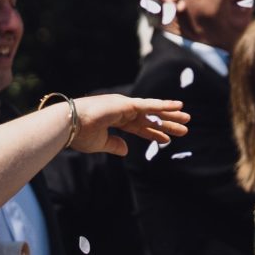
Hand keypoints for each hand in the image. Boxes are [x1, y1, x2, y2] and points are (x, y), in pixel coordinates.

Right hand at [65, 94, 188, 155]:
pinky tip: (177, 106)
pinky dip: (163, 105)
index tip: (167, 139)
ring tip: (187, 118)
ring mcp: (124, 106)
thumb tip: (126, 150)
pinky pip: (149, 105)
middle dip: (167, 122)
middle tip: (184, 127)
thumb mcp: (99, 143)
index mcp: (115, 119)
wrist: (67, 125)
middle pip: (150, 118)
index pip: (139, 127)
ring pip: (153, 110)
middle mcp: (122, 111)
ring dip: (171, 114)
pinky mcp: (125, 104)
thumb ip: (114, 145)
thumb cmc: (78, 134)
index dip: (153, 133)